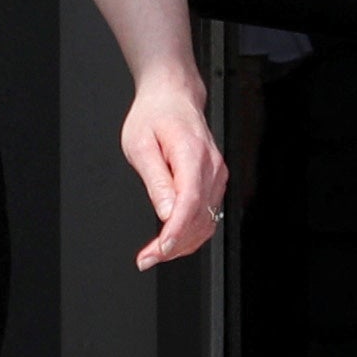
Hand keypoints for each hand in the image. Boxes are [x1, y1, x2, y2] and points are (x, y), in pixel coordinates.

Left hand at [125, 72, 227, 269]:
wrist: (172, 97)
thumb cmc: (153, 116)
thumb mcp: (140, 144)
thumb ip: (155, 180)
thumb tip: (166, 213)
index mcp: (193, 156)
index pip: (189, 205)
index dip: (175, 234)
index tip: (158, 251)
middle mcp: (212, 169)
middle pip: (200, 219)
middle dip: (174, 246)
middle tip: (147, 259)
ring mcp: (217, 176)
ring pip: (207, 222)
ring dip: (183, 243)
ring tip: (155, 254)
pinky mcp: (214, 182)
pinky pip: (207, 214)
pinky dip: (190, 232)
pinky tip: (172, 241)